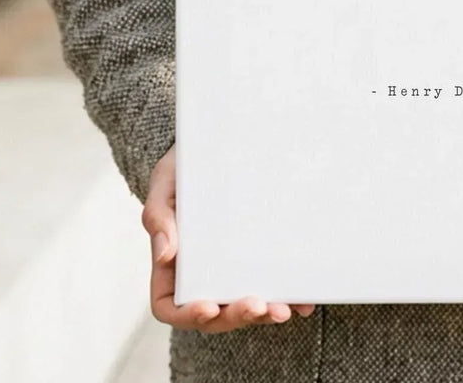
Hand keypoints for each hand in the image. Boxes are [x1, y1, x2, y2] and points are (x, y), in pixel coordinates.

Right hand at [142, 143, 316, 331]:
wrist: (219, 145)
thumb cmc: (185, 168)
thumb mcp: (165, 184)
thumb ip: (158, 217)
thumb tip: (165, 255)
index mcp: (173, 266)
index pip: (172, 305)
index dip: (189, 314)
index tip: (208, 308)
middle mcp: (203, 275)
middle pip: (215, 314)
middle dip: (236, 316)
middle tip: (258, 306)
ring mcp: (233, 270)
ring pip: (245, 306)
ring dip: (265, 314)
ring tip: (284, 309)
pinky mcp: (259, 258)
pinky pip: (272, 286)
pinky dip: (288, 298)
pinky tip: (304, 303)